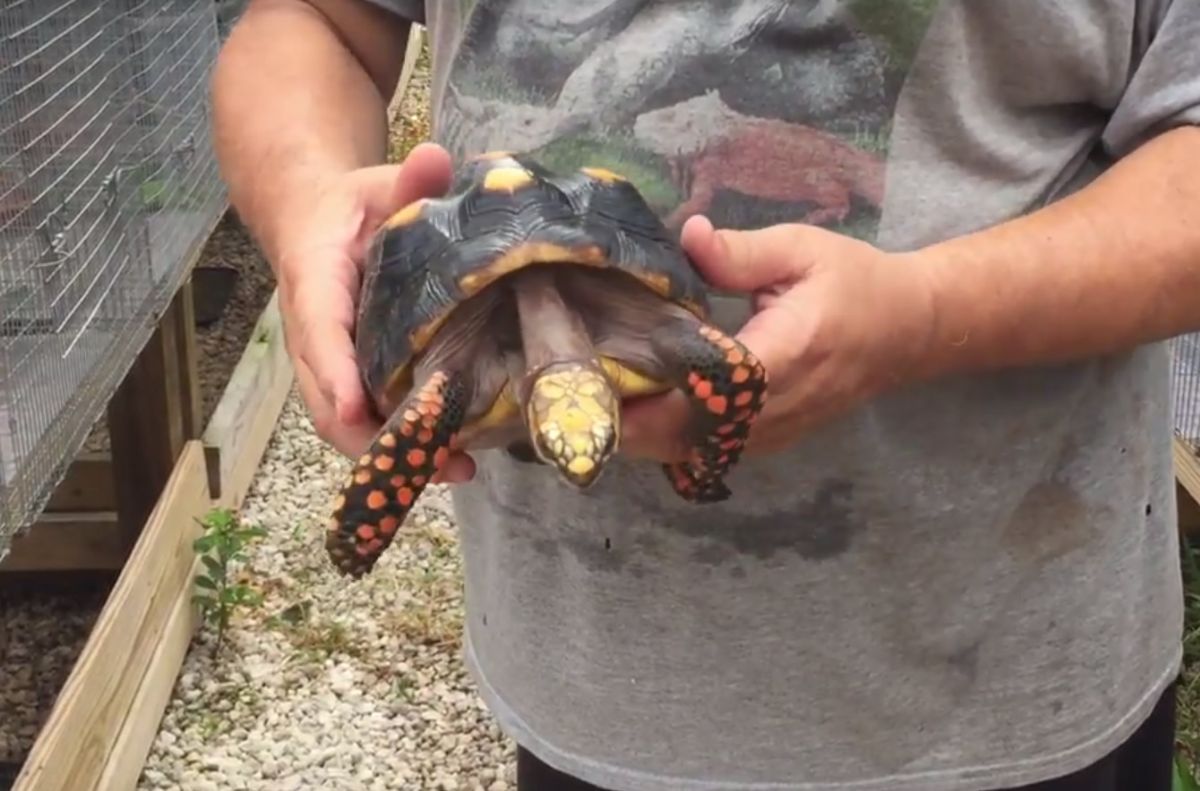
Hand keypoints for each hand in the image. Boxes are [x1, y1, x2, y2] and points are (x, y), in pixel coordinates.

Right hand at [274, 143, 458, 461]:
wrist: (318, 220)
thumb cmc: (354, 206)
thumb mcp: (381, 184)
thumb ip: (408, 177)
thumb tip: (436, 156)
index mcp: (315, 280)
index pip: (318, 328)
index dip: (335, 370)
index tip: (357, 406)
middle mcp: (312, 332)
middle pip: (325, 396)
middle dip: (370, 436)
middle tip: (432, 461)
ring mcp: (327, 361)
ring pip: (341, 418)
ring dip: (388, 453)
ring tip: (452, 469)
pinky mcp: (348, 377)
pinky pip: (362, 418)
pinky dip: (395, 444)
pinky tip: (448, 459)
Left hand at [620, 215, 936, 461]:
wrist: (907, 332)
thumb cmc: (855, 284)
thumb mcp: (803, 250)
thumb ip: (742, 252)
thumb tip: (689, 236)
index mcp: (784, 356)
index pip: (704, 390)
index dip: (649, 392)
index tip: (601, 373)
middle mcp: (776, 409)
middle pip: (685, 436)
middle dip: (629, 421)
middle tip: (580, 388)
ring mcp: (772, 435)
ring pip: (690, 452)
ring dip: (643, 434)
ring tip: (600, 397)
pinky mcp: (768, 442)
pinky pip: (706, 451)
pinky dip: (668, 438)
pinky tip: (639, 408)